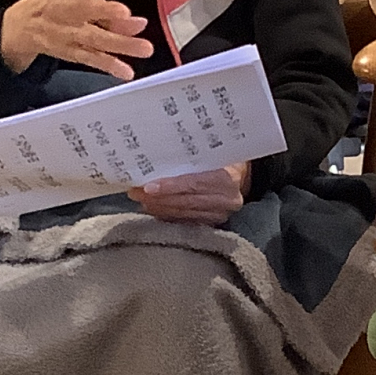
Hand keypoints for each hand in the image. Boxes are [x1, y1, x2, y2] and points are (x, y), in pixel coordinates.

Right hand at [0, 0, 153, 80]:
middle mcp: (62, 12)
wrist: (20, 27)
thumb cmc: (53, 3)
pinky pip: (90, 59)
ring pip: (93, 39)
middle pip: (83, 11)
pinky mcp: (68, 52)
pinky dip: (109, 66)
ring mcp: (65, 34)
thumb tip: (132, 20)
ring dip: (119, 44)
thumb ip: (101, 2)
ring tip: (144, 48)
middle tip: (126, 14)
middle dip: (105, 12)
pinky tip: (126, 71)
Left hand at [130, 162, 248, 224]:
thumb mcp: (211, 151)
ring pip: (183, 213)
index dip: (170, 186)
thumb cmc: (222, 158)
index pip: (194, 184)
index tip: (148, 187)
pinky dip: (167, 215)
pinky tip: (154, 208)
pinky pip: (185, 221)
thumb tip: (156, 155)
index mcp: (228, 178)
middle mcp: (227, 199)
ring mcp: (221, 214)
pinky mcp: (213, 223)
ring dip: (158, 207)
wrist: (240, 175)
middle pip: (185, 201)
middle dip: (157, 198)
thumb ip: (191, 155)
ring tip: (141, 199)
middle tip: (135, 192)